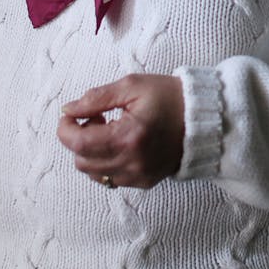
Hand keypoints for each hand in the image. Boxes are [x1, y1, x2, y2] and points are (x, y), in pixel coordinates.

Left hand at [57, 73, 183, 189]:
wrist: (203, 118)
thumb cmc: (169, 97)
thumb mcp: (132, 86)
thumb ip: (96, 98)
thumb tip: (68, 109)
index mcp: (128, 137)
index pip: (78, 143)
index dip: (65, 128)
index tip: (71, 114)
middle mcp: (132, 162)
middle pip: (81, 161)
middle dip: (79, 138)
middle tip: (95, 117)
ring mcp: (138, 176)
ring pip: (93, 173)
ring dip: (91, 152)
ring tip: (108, 130)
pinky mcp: (144, 182)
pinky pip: (110, 179)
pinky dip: (105, 163)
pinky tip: (119, 144)